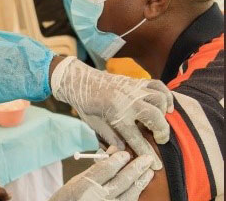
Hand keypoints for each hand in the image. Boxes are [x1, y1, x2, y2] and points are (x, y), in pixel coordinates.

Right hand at [49, 151, 153, 200]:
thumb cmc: (69, 197)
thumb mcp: (76, 180)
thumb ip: (96, 167)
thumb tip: (114, 151)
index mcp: (85, 186)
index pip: (106, 169)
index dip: (118, 159)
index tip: (125, 153)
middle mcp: (98, 198)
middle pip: (122, 181)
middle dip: (136, 168)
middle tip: (147, 158)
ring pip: (130, 194)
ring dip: (141, 181)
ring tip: (149, 171)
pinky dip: (135, 193)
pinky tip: (139, 186)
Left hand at [50, 57, 172, 169]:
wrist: (80, 81)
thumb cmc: (86, 104)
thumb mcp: (95, 124)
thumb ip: (111, 137)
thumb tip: (125, 151)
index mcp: (115, 115)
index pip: (136, 139)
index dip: (148, 153)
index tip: (157, 164)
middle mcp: (128, 101)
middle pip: (155, 119)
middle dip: (162, 133)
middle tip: (160, 140)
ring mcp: (134, 90)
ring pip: (159, 100)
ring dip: (164, 113)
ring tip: (161, 122)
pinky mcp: (136, 81)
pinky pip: (158, 86)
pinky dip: (166, 96)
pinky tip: (166, 106)